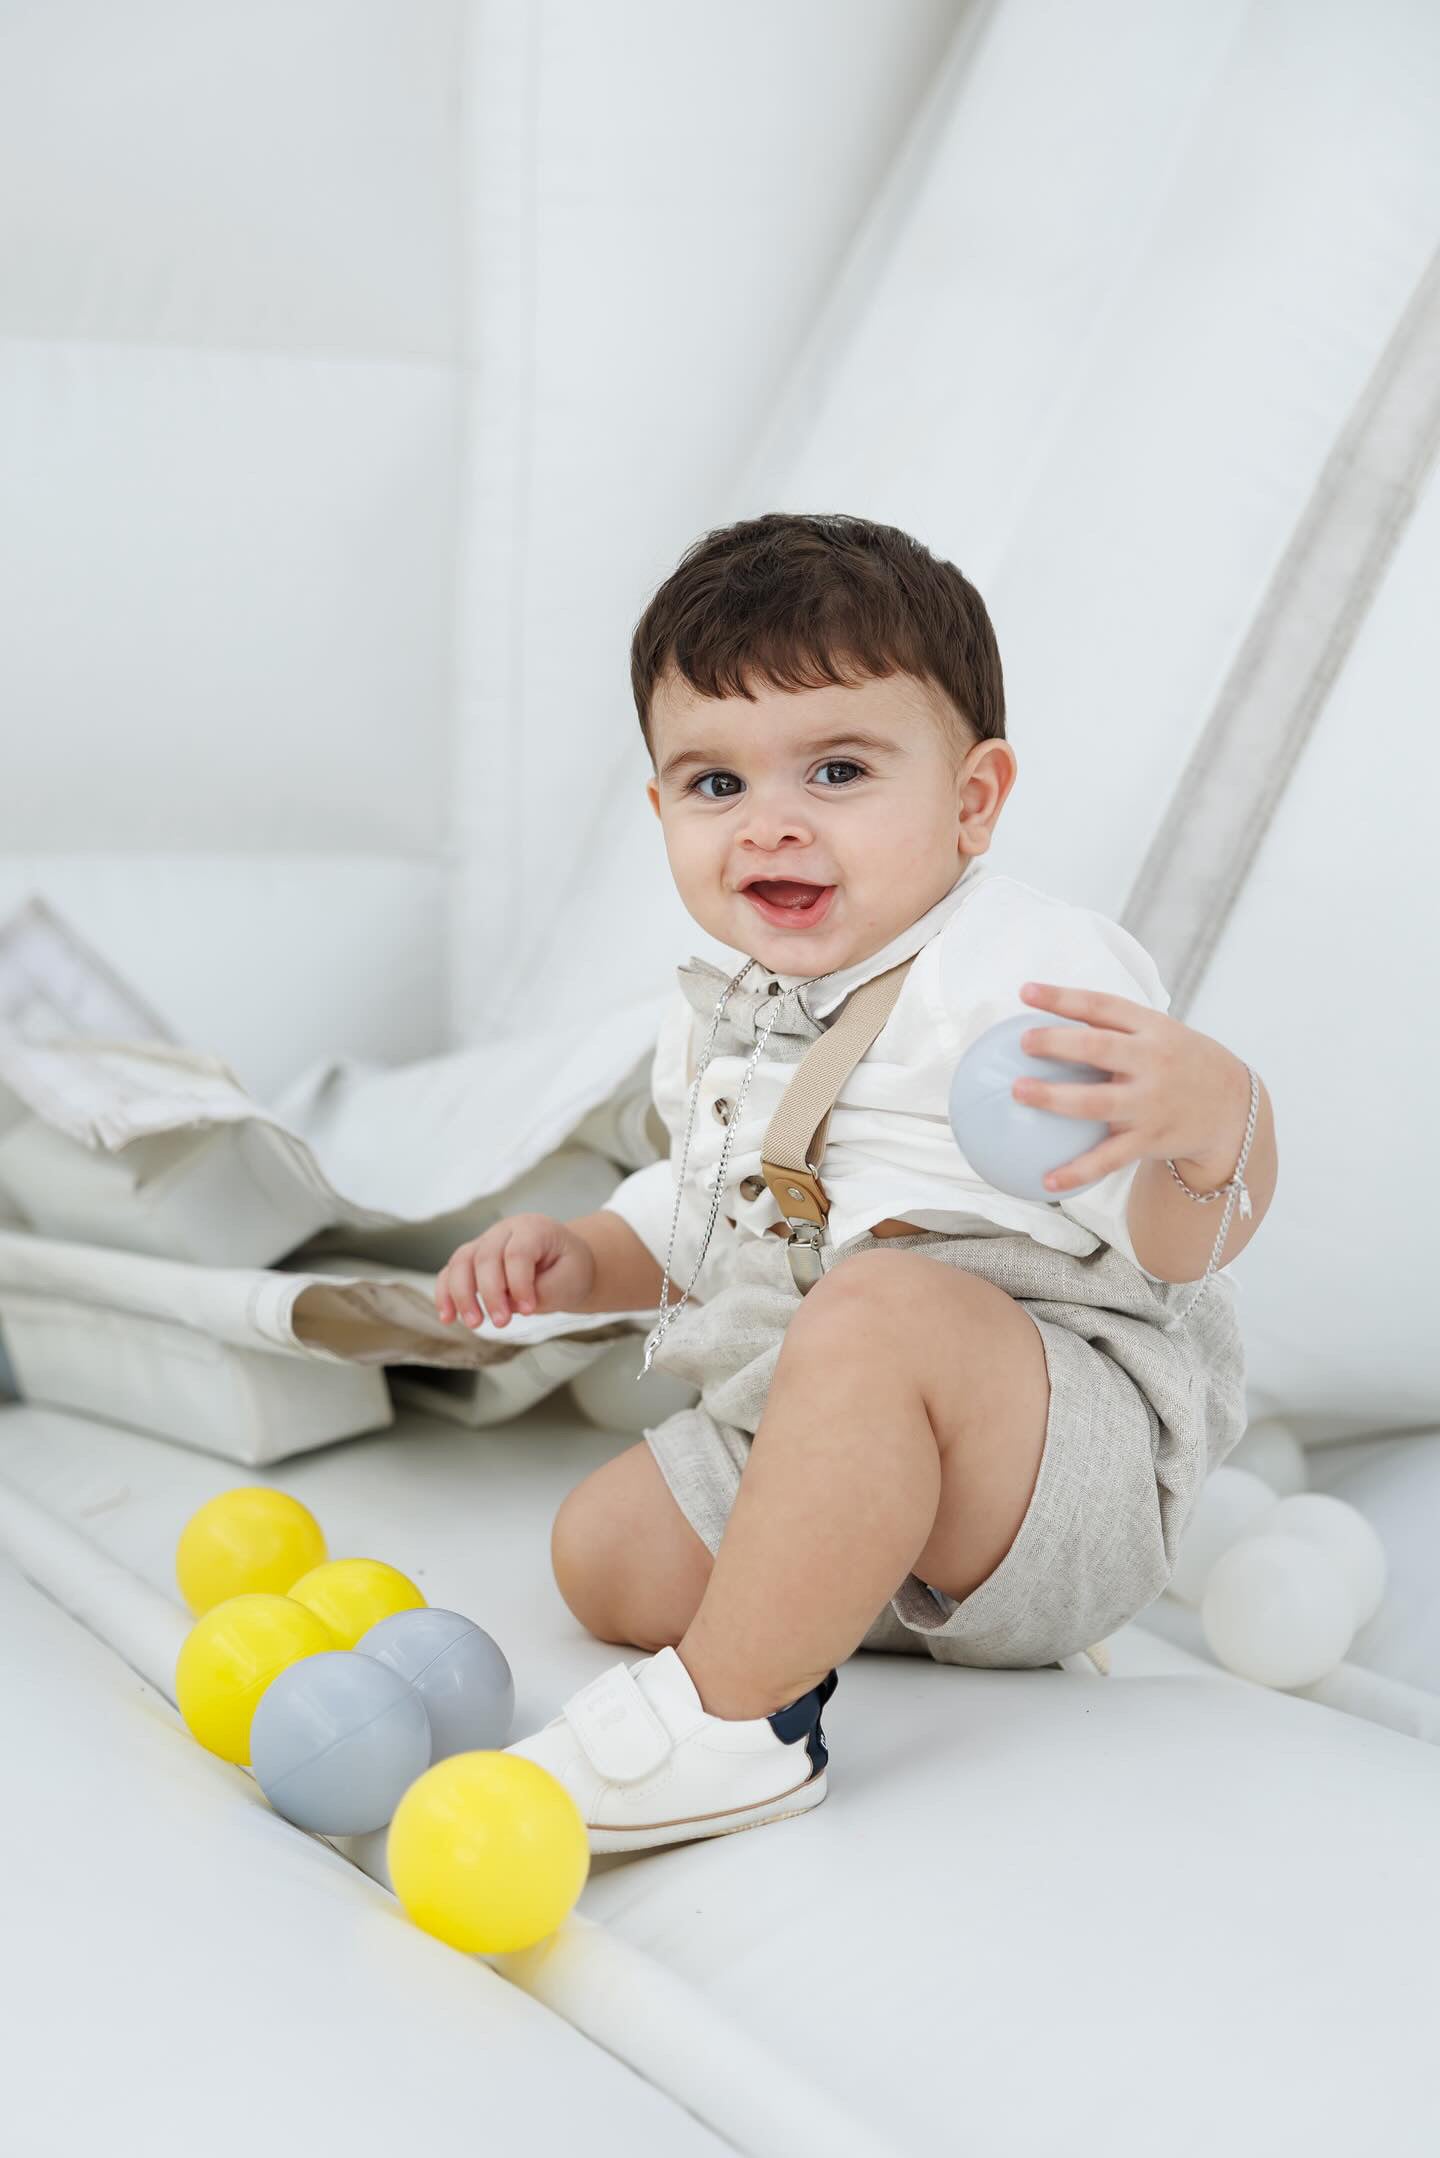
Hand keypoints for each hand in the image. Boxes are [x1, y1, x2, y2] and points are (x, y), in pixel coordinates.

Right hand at [435, 1213, 596, 1328]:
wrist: (565, 1263)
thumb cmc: (569, 1268)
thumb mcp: (570, 1278)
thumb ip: (542, 1290)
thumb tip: (508, 1304)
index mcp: (533, 1228)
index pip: (517, 1253)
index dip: (519, 1284)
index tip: (529, 1311)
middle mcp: (504, 1230)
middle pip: (485, 1257)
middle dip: (490, 1293)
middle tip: (502, 1323)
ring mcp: (484, 1242)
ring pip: (461, 1262)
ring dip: (462, 1296)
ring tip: (474, 1324)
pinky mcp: (472, 1260)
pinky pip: (450, 1273)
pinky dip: (445, 1295)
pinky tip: (448, 1318)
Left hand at [1011, 981, 1250, 1193]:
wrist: (1233, 1109)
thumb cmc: (1179, 1063)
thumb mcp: (1159, 1033)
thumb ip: (1113, 1025)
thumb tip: (1045, 1018)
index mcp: (1152, 1028)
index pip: (1103, 1005)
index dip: (1063, 997)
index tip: (1025, 992)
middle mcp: (1153, 1062)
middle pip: (1099, 1048)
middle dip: (1058, 1043)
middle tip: (1023, 1042)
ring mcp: (1151, 1103)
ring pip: (1097, 1103)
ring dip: (1054, 1098)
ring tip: (1018, 1092)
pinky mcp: (1150, 1140)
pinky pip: (1108, 1158)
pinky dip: (1077, 1171)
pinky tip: (1046, 1181)